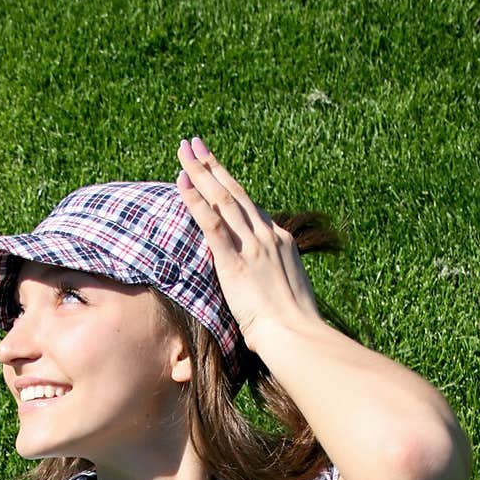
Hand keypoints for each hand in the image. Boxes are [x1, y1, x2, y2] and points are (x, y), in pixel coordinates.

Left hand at [175, 135, 320, 349]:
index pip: (252, 208)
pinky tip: (181, 183)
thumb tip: (273, 286)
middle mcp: (268, 236)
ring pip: (221, 199)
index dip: (231, 188)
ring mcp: (252, 246)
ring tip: (184, 152)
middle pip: (235, 193)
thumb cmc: (296, 327)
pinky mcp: (234, 261)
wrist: (297, 335)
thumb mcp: (291, 294)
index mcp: (283, 242)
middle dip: (213, 166)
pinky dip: (195, 200)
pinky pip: (211, 223)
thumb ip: (279, 279)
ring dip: (200, 172)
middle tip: (195, 145)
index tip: (218, 173)